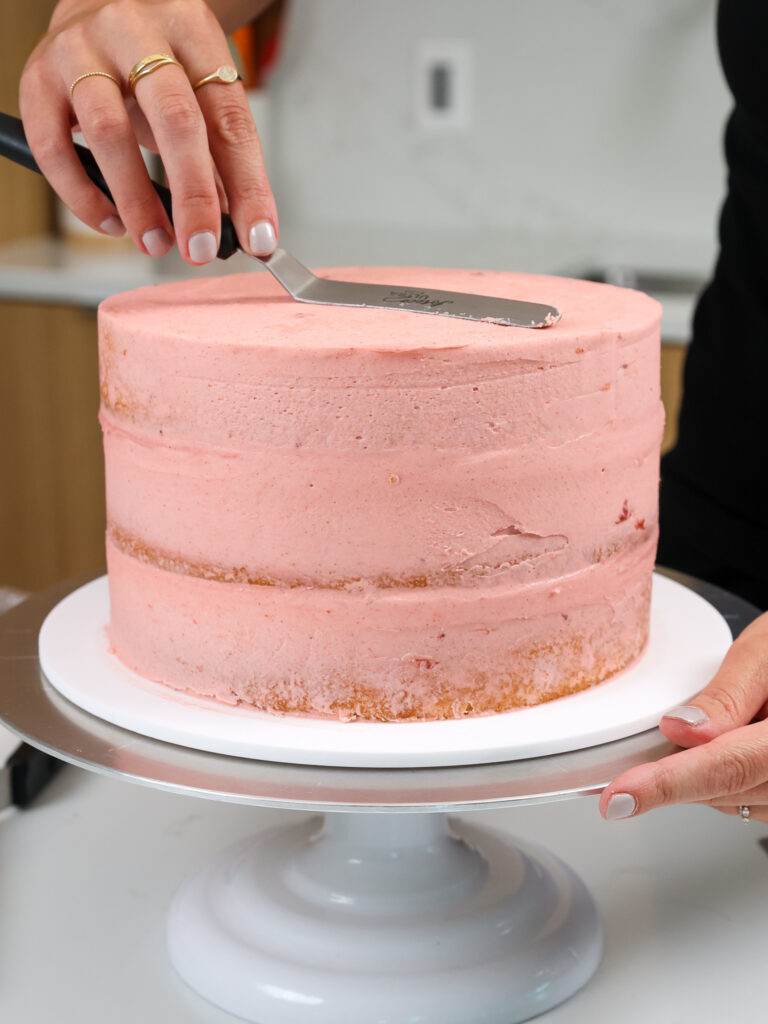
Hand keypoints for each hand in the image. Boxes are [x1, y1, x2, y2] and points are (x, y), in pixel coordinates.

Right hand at [20, 0, 277, 263]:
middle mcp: (136, 30)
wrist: (94, 3)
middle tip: (202, 248)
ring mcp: (81, 51)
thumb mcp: (198, 90)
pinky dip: (83, 196)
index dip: (248, 186)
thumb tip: (238, 227)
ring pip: (109, 132)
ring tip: (156, 241)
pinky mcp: (37, 78)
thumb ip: (218, 155)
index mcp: (191, 31)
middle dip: (193, 196)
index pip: (229, 118)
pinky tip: (111, 221)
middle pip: (174, 119)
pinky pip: (55, 147)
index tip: (257, 238)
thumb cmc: (153, 59)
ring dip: (136, 200)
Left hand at [600, 608, 767, 821]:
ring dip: (708, 772)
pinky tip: (740, 742)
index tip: (620, 796)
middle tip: (676, 728)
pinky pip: (751, 803)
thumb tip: (681, 730)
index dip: (668, 784)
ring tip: (738, 720)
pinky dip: (729, 779)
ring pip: (734, 802)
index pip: (730, 766)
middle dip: (683, 766)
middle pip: (726, 789)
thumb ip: (728, 693)